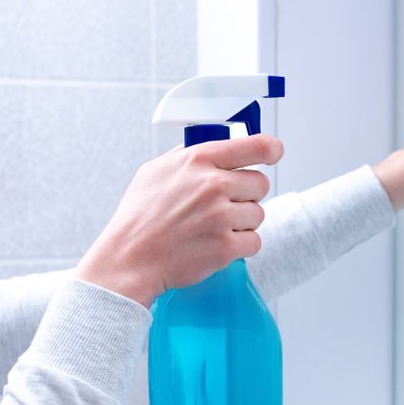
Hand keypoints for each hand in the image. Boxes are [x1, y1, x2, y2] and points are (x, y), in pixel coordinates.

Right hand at [76, 135, 283, 307]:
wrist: (129, 259)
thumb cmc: (139, 217)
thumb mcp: (155, 171)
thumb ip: (189, 156)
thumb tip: (219, 145)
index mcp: (198, 160)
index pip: (256, 146)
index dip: (271, 150)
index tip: (274, 154)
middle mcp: (213, 185)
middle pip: (261, 183)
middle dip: (246, 195)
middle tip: (223, 206)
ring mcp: (221, 216)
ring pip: (259, 214)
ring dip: (242, 223)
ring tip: (213, 228)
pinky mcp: (226, 247)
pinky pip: (254, 242)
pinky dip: (240, 247)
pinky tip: (216, 245)